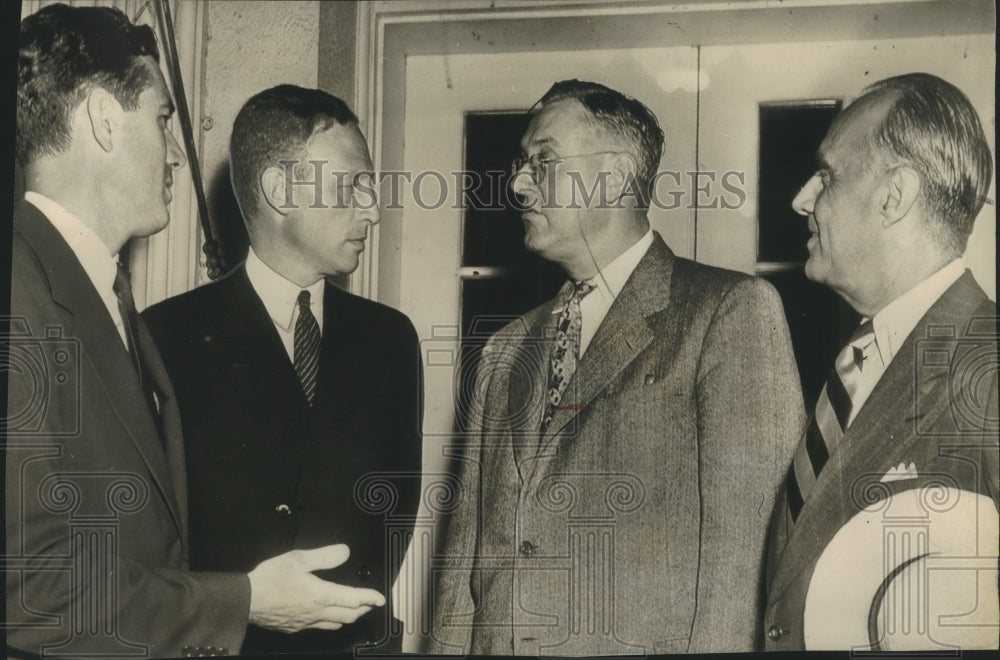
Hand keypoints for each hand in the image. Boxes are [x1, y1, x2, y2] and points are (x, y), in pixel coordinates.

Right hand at [247, 544, 385, 632]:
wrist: (245, 601)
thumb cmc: (269, 579)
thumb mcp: (298, 559)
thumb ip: (324, 556)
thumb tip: (345, 552)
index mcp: (320, 595)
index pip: (353, 599)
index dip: (370, 597)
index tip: (380, 598)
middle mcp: (317, 612)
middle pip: (349, 615)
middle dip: (363, 609)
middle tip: (370, 603)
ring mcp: (306, 623)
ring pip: (336, 623)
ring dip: (349, 616)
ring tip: (354, 609)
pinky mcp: (295, 628)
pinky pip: (320, 627)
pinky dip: (331, 621)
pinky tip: (327, 616)